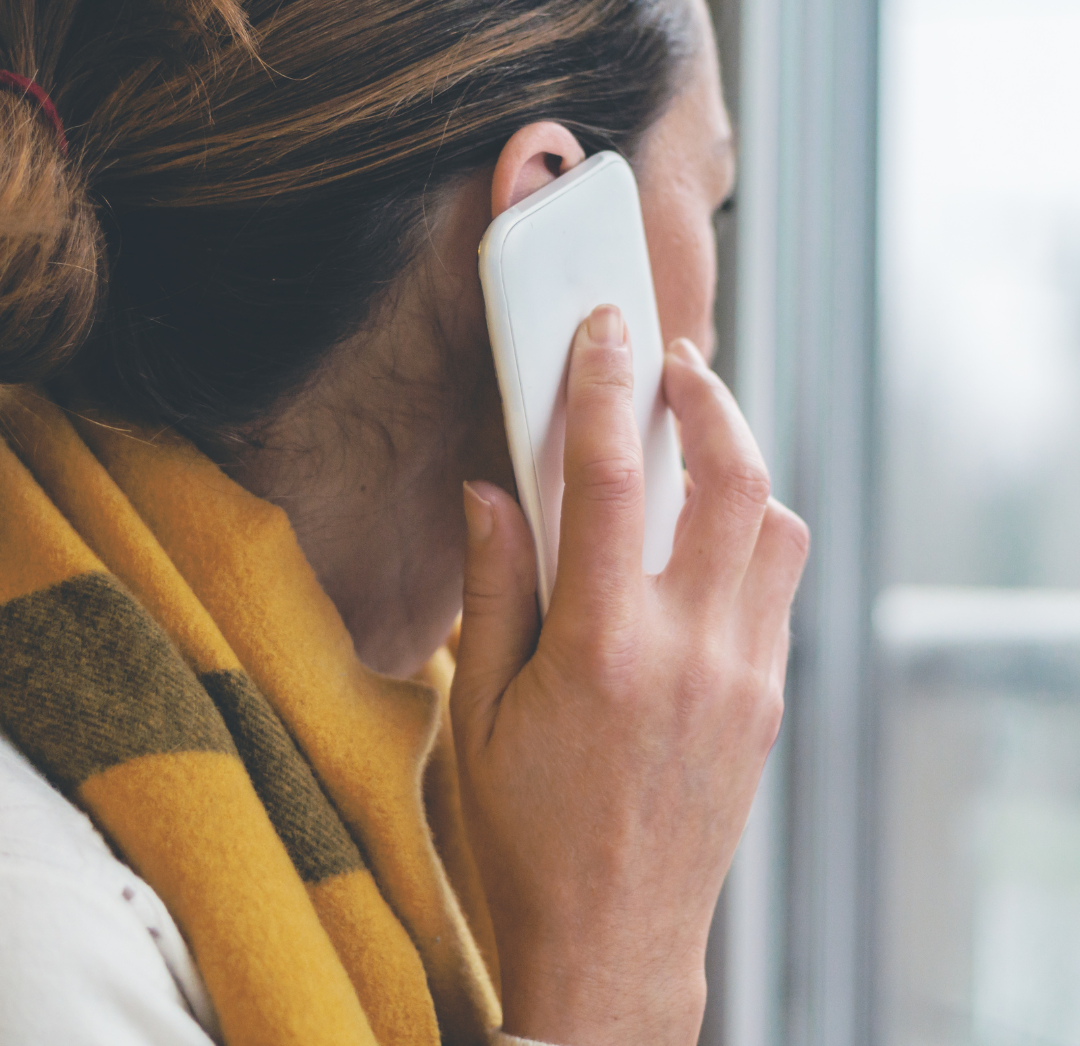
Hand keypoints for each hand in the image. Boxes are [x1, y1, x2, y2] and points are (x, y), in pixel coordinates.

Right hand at [451, 305, 807, 1045]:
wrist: (614, 944)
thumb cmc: (527, 835)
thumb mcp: (477, 713)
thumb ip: (492, 589)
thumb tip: (489, 492)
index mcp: (600, 650)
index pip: (606, 482)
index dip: (604, 389)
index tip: (605, 330)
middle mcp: (688, 652)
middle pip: (733, 481)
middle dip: (710, 399)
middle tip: (680, 364)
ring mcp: (742, 677)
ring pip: (777, 528)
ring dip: (741, 470)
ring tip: (695, 453)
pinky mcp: (766, 702)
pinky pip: (776, 588)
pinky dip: (748, 538)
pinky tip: (700, 547)